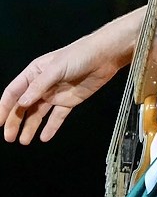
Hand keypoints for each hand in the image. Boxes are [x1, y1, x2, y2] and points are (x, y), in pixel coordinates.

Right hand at [1, 14, 136, 143]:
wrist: (106, 55)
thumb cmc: (80, 54)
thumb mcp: (56, 68)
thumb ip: (38, 86)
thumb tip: (22, 103)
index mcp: (34, 74)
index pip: (13, 93)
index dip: (4, 108)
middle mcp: (42, 85)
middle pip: (23, 106)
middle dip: (15, 121)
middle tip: (9, 137)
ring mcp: (55, 94)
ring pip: (38, 114)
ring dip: (30, 127)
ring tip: (24, 141)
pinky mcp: (70, 100)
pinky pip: (57, 116)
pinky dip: (51, 127)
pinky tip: (44, 137)